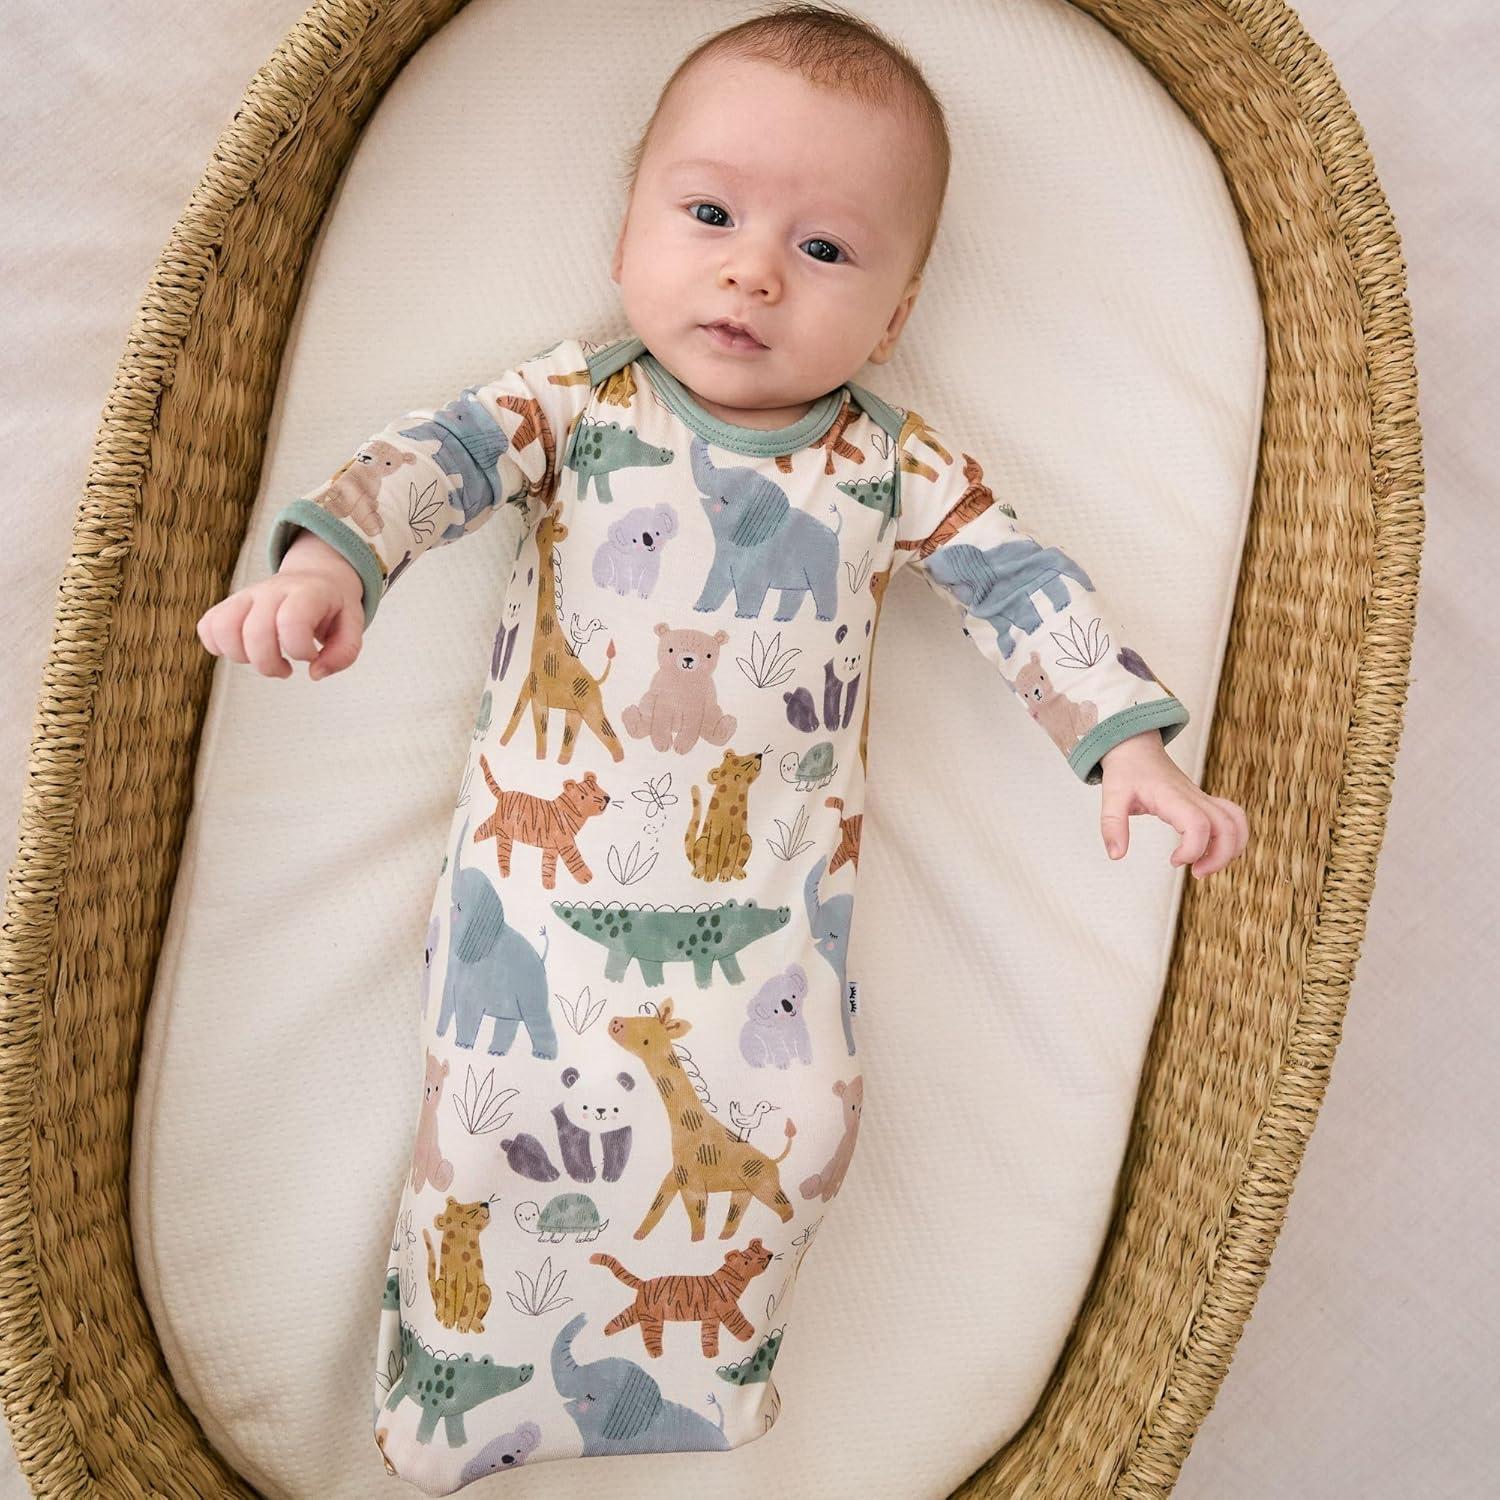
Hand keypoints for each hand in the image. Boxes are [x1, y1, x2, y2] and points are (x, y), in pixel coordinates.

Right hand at [196, 539, 363, 680]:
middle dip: (269, 665)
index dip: (301, 650)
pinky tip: (243, 651)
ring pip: (223, 629)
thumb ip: (344, 653)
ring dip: (240, 657)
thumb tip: (315, 673)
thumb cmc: (333, 607)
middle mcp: (272, 591)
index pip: (291, 622)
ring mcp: (246, 596)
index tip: (311, 656)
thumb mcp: (353, 626)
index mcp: (307, 593)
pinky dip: (218, 647)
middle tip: (285, 669)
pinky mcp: (229, 604)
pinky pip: (207, 626)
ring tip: (262, 659)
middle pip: (254, 632)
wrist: (317, 577)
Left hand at [1097, 731, 1247, 879]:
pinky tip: (1211, 852)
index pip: (1198, 824)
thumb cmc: (1126, 770)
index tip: (1173, 861)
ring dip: (1230, 850)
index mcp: (1172, 796)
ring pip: (1236, 823)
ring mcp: (1202, 799)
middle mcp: (1194, 797)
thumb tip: (1116, 855)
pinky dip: (1231, 838)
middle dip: (1219, 857)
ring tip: (1206, 866)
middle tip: (1196, 873)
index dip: (1192, 849)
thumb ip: (1112, 825)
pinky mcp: (1204, 802)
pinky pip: (1231, 818)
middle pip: (1227, 827)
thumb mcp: (1111, 796)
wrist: (1136, 747)